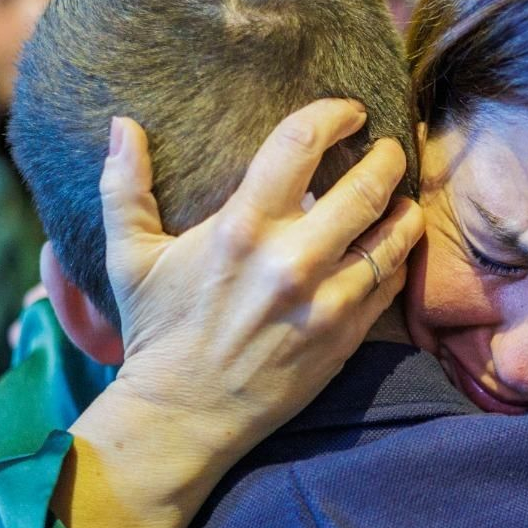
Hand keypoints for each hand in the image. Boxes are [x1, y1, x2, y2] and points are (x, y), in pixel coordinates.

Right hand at [56, 100, 423, 527]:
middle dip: (387, 158)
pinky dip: (397, 257)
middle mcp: (291, 259)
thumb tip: (123, 125)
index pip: (300, 143)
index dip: (333, 115)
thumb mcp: (130, 257)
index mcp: (241, 227)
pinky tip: (392, 246)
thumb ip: (123, 186)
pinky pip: (390, 282)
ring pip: (393, 236)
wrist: (183, 416)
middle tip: (390, 149)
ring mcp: (326, 300)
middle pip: (367, 186)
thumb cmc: (157, 332)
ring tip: (401, 197)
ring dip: (404, 208)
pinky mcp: (346, 335)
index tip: (349, 111)